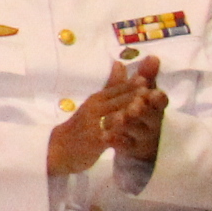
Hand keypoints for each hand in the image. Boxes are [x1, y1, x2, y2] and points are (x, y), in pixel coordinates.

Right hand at [49, 59, 157, 174]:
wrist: (61, 147)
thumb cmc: (82, 124)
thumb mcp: (95, 102)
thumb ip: (111, 86)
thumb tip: (121, 63)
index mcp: (97, 99)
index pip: (116, 88)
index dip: (131, 85)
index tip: (145, 79)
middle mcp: (94, 109)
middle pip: (116, 101)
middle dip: (132, 96)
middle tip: (149, 91)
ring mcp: (93, 124)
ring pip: (112, 117)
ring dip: (125, 112)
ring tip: (140, 109)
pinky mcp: (93, 141)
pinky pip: (107, 138)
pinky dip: (117, 136)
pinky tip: (129, 136)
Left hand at [102, 58, 167, 163]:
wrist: (139, 141)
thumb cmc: (142, 112)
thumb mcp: (142, 93)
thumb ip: (146, 77)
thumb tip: (153, 57)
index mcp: (155, 107)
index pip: (161, 102)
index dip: (158, 99)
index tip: (153, 93)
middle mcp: (153, 122)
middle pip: (150, 118)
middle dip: (142, 111)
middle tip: (134, 105)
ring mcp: (143, 137)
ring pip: (136, 131)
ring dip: (127, 124)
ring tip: (116, 118)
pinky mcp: (131, 149)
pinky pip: (124, 146)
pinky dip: (115, 141)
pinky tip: (104, 136)